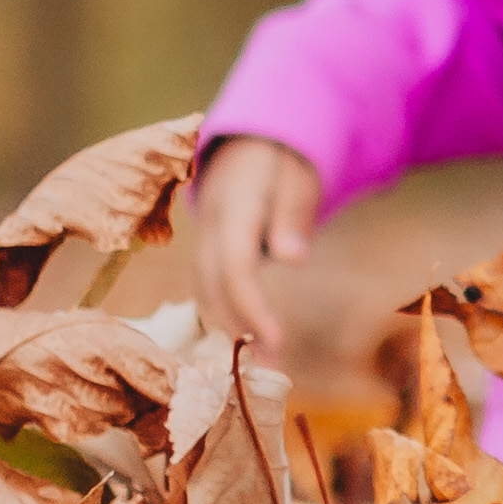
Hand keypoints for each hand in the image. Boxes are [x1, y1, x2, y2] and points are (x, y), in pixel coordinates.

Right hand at [191, 135, 321, 354]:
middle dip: (240, 328)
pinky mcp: (207, 245)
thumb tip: (292, 258)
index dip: (251, 307)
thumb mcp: (298, 174)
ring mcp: (203, 235)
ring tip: (263, 362)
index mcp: (233, 206)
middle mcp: (209, 225)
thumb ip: (294, 213)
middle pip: (214, 285)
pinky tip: (245, 335)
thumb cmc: (283, 154)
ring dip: (229, 325)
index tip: (274, 341)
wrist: (249, 134)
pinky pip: (208, 282)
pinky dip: (223, 310)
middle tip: (273, 369)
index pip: (235, 267)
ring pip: (205, 287)